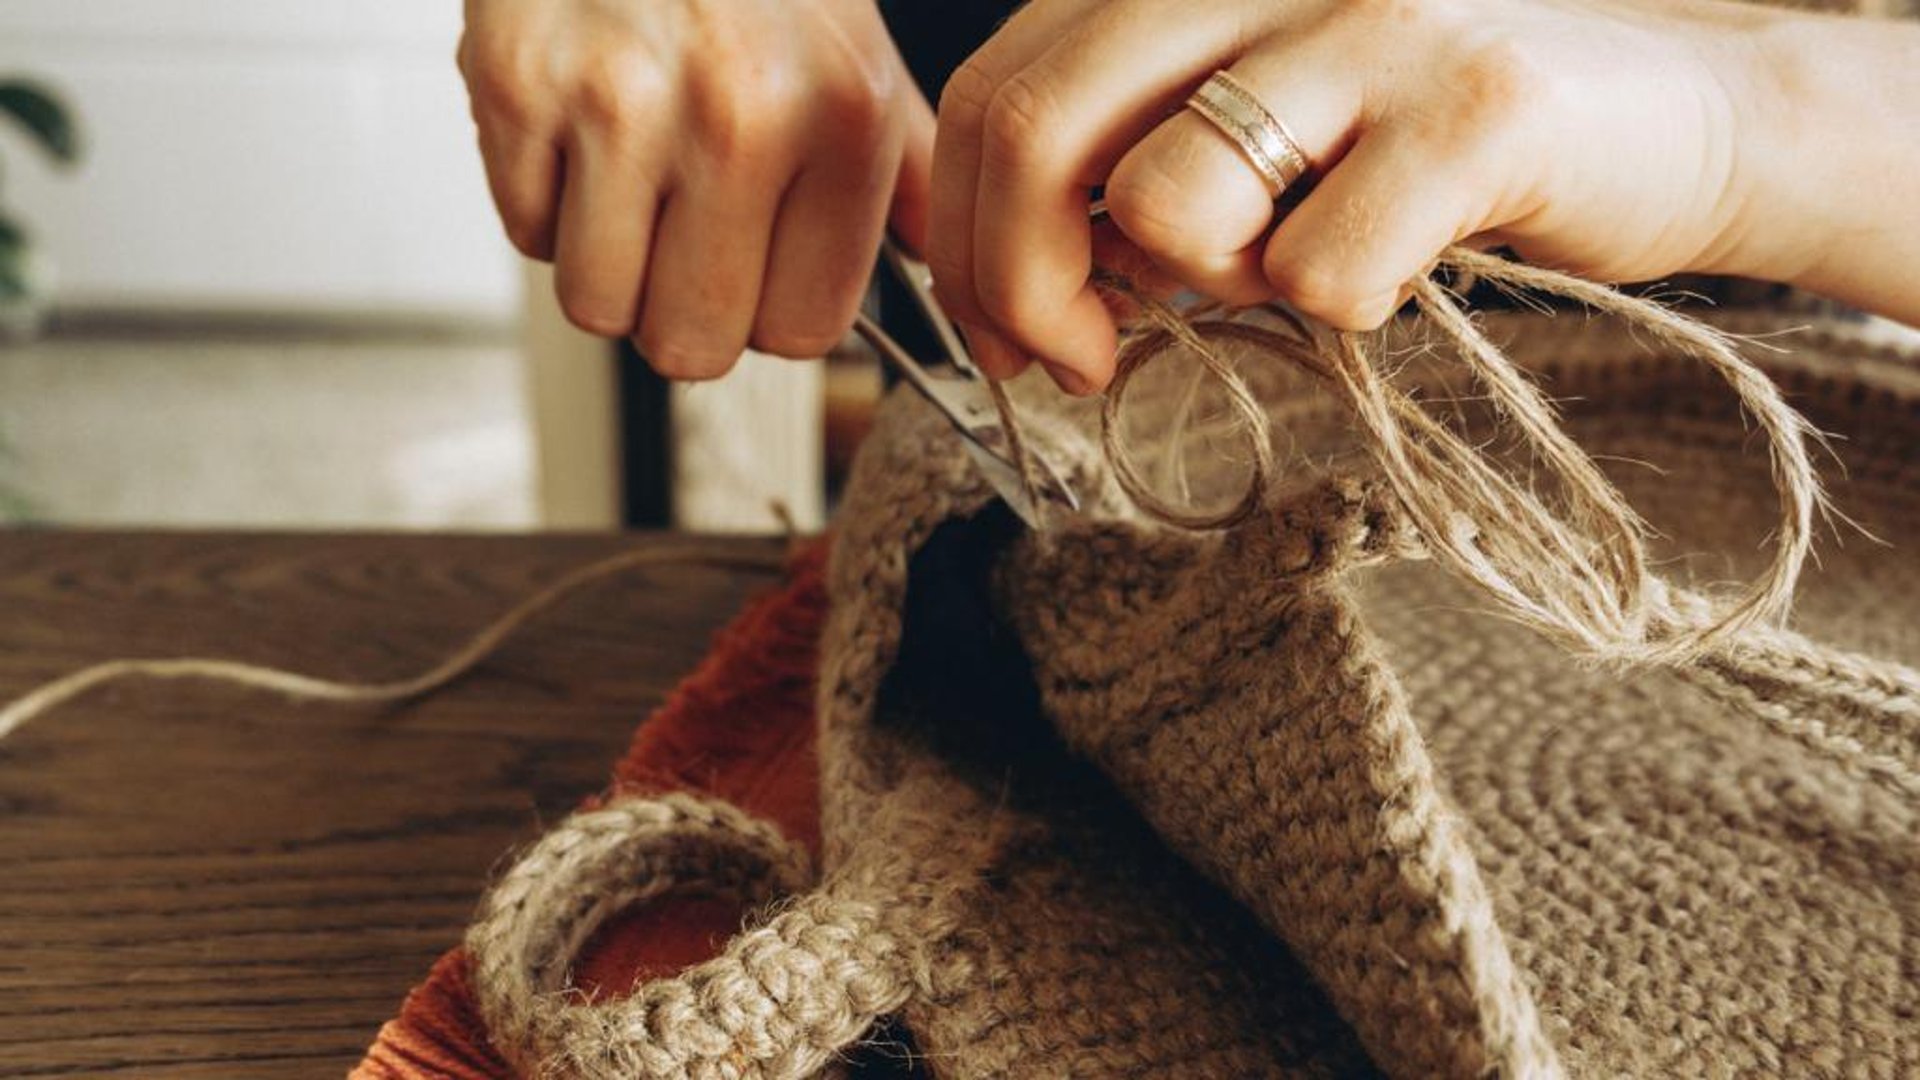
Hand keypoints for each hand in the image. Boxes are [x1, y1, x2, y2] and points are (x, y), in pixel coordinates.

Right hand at [459, 0, 932, 376]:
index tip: (761, 275)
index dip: (770, 315)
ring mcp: (618, 102)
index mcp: (841, 119)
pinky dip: (547, 203)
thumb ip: (907, 177)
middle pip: (693, 343)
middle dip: (683, 311)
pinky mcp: (516, 86)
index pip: (801, 333)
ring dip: (609, 266)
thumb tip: (950, 272)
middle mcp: (738, 115)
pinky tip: (582, 136)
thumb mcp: (860, 52)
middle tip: (685, 239)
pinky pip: (527, 234)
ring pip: (598, 306)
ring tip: (633, 183)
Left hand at [926, 0, 1799, 393]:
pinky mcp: (1475, 108)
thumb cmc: (1427, 143)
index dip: (963, 236)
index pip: (993, 91)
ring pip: (1160, 202)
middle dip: (1019, 288)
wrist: (1674, 118)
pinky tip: (1403, 265)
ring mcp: (1370, 24)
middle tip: (1079, 363)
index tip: (1009, 333)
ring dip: (1206, 285)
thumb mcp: (1252, 118)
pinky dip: (1342, 307)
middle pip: (1032, 133)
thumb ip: (1127, 152)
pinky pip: (1319, 272)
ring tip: (1292, 264)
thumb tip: (1004, 270)